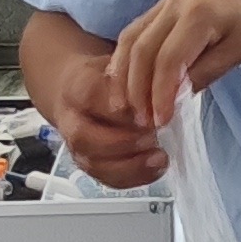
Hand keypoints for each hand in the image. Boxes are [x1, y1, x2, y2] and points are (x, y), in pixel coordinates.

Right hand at [39, 47, 164, 187]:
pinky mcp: (91, 165)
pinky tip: (155, 169)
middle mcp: (71, 120)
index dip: (118, 107)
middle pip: (85, 137)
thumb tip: (169, 85)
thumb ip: (141, 74)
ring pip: (95, 163)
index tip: (146, 110)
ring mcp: (78, 146)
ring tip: (159, 158)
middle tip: (154, 137)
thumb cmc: (106, 79)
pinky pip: (107, 179)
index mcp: (77, 86)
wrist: (80, 95)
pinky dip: (133, 178)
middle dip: (123, 141)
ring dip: (130, 166)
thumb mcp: (122, 62)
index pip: (91, 96)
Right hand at [111, 0, 240, 126]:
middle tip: (139, 120)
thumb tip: (174, 98)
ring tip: (123, 105)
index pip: (168, 60)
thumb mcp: (240, 52)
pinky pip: (136, 30)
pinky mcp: (164, 2)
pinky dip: (127, 56)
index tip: (159, 121)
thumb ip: (205, 73)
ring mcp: (167, 0)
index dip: (159, 93)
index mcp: (198, 13)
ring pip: (131, 38)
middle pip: (142, 49)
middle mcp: (175, 2)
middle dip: (136, 88)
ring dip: (124, 74)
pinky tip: (126, 79)